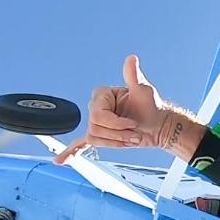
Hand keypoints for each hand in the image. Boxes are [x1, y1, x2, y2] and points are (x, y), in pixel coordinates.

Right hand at [55, 54, 172, 163]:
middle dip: (117, 134)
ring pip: (95, 138)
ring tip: (130, 138)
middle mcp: (96, 108)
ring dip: (115, 142)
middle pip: (96, 128)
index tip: (133, 122)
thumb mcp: (143, 91)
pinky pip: (81, 144)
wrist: (158, 125)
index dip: (116, 123)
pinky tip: (62, 160)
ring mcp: (98, 123)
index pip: (98, 115)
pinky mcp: (101, 135)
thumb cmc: (152, 107)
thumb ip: (134, 76)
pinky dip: (71, 151)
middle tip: (134, 133)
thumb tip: (131, 59)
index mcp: (102, 96)